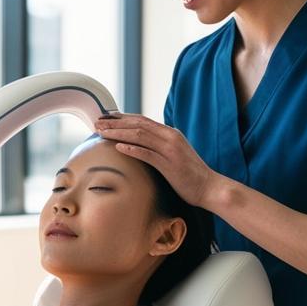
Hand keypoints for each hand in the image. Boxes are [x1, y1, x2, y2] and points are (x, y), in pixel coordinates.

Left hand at [94, 112, 219, 209]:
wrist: (210, 188)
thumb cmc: (190, 175)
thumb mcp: (173, 155)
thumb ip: (159, 147)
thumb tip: (141, 146)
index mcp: (170, 133)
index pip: (142, 120)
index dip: (122, 117)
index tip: (105, 117)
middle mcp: (170, 136)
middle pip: (137, 124)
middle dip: (115, 123)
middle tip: (96, 123)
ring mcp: (170, 149)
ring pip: (139, 136)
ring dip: (118, 133)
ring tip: (101, 133)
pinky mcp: (170, 164)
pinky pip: (148, 154)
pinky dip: (132, 149)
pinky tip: (118, 148)